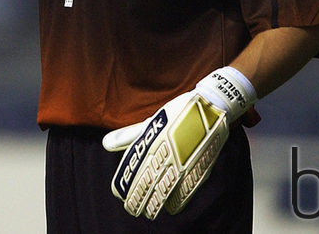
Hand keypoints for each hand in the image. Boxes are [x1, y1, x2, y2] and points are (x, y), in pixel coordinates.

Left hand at [103, 66, 255, 219]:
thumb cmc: (179, 112)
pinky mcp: (201, 169)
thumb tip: (105, 143)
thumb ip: (129, 136)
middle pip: (150, 186)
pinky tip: (172, 206)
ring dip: (156, 204)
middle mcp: (168, 156)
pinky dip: (178, 201)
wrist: (212, 106)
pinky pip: (188, 191)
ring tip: (149, 212)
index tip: (121, 196)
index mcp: (154, 143)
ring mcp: (186, 164)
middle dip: (140, 201)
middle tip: (133, 209)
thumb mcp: (152, 121)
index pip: (137, 174)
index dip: (128, 188)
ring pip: (167, 192)